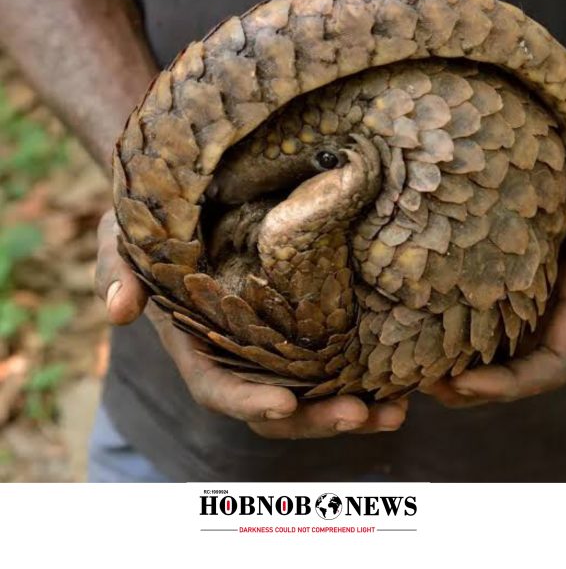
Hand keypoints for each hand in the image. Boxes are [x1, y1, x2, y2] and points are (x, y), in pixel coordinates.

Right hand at [95, 209, 407, 437]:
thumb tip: (119, 313)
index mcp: (196, 343)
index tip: (285, 404)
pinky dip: (366, 373)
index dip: (248, 401)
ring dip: (354, 408)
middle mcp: (239, 352)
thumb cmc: (155, 214)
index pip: (217, 386)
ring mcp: (275, 342)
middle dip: (315, 417)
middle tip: (361, 414)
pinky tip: (405, 379)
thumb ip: (116, 269)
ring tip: (397, 412)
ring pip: (314, 390)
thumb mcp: (123, 233)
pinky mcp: (305, 322)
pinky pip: (337, 358)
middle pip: (276, 403)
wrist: (195, 191)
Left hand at [424, 86, 565, 407]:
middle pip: (517, 363)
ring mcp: (536, 274)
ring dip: (454, 357)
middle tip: (415, 384)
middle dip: (473, 384)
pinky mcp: (514, 252)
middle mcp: (561, 290)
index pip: (554, 360)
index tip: (464, 385)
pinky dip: (451, 315)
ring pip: (495, 337)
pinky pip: (482, 297)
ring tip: (405, 359)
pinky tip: (412, 307)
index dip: (514, 383)